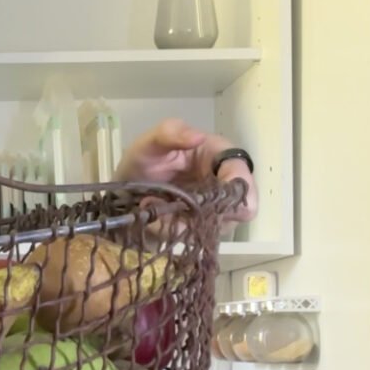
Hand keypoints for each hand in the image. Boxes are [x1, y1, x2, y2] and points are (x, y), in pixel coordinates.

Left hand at [115, 119, 257, 222]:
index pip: (243, 176)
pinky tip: (156, 218)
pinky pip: (196, 237)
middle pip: (242, 209)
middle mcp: (226, 186)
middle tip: (178, 205)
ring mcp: (215, 210)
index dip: (236, 188)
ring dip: (186, 222)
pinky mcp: (200, 229)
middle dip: (209, 212)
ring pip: (216, 227)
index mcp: (222, 157)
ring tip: (156, 207)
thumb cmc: (145, 159)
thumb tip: (199, 137)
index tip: (211, 196)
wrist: (125, 187)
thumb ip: (171, 133)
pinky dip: (174, 230)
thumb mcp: (152, 141)